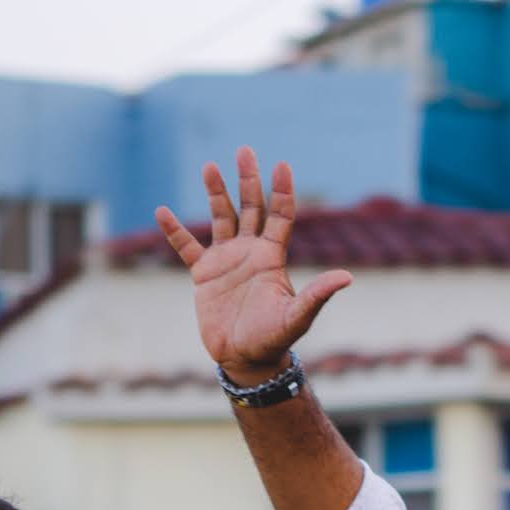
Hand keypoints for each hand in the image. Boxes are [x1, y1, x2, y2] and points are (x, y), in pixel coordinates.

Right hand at [154, 146, 353, 385]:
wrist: (245, 359)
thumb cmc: (274, 339)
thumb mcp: (297, 317)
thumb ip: (318, 296)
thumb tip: (346, 278)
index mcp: (272, 257)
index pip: (280, 215)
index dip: (281, 190)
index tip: (281, 165)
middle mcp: (250, 252)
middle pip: (250, 207)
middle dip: (248, 179)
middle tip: (245, 150)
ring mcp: (226, 260)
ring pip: (220, 218)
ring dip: (215, 193)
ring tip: (209, 167)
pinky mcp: (204, 275)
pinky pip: (187, 247)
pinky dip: (175, 231)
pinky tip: (162, 212)